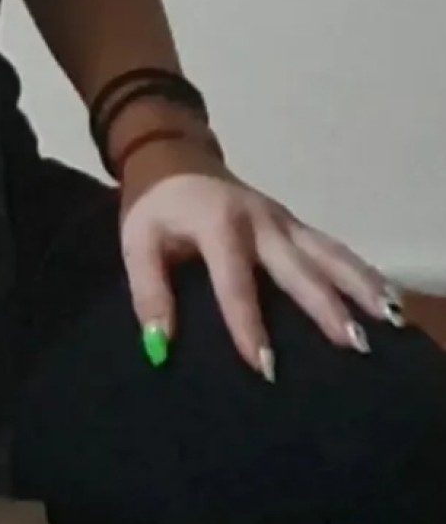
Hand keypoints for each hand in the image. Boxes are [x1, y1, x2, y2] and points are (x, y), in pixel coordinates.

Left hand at [118, 135, 406, 378]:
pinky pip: (332, 249)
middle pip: (297, 264)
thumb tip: (161, 345)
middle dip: (324, 304)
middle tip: (350, 343)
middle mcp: (259, 220)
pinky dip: (360, 271)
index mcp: (217, 223)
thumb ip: (148, 291)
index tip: (265, 366)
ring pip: (327, 252)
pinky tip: (385, 297)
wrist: (176, 158)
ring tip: (386, 318)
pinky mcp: (295, 225)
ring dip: (358, 284)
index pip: (234, 279)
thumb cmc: (156, 207)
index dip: (247, 323)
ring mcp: (283, 220)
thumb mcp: (136, 242)